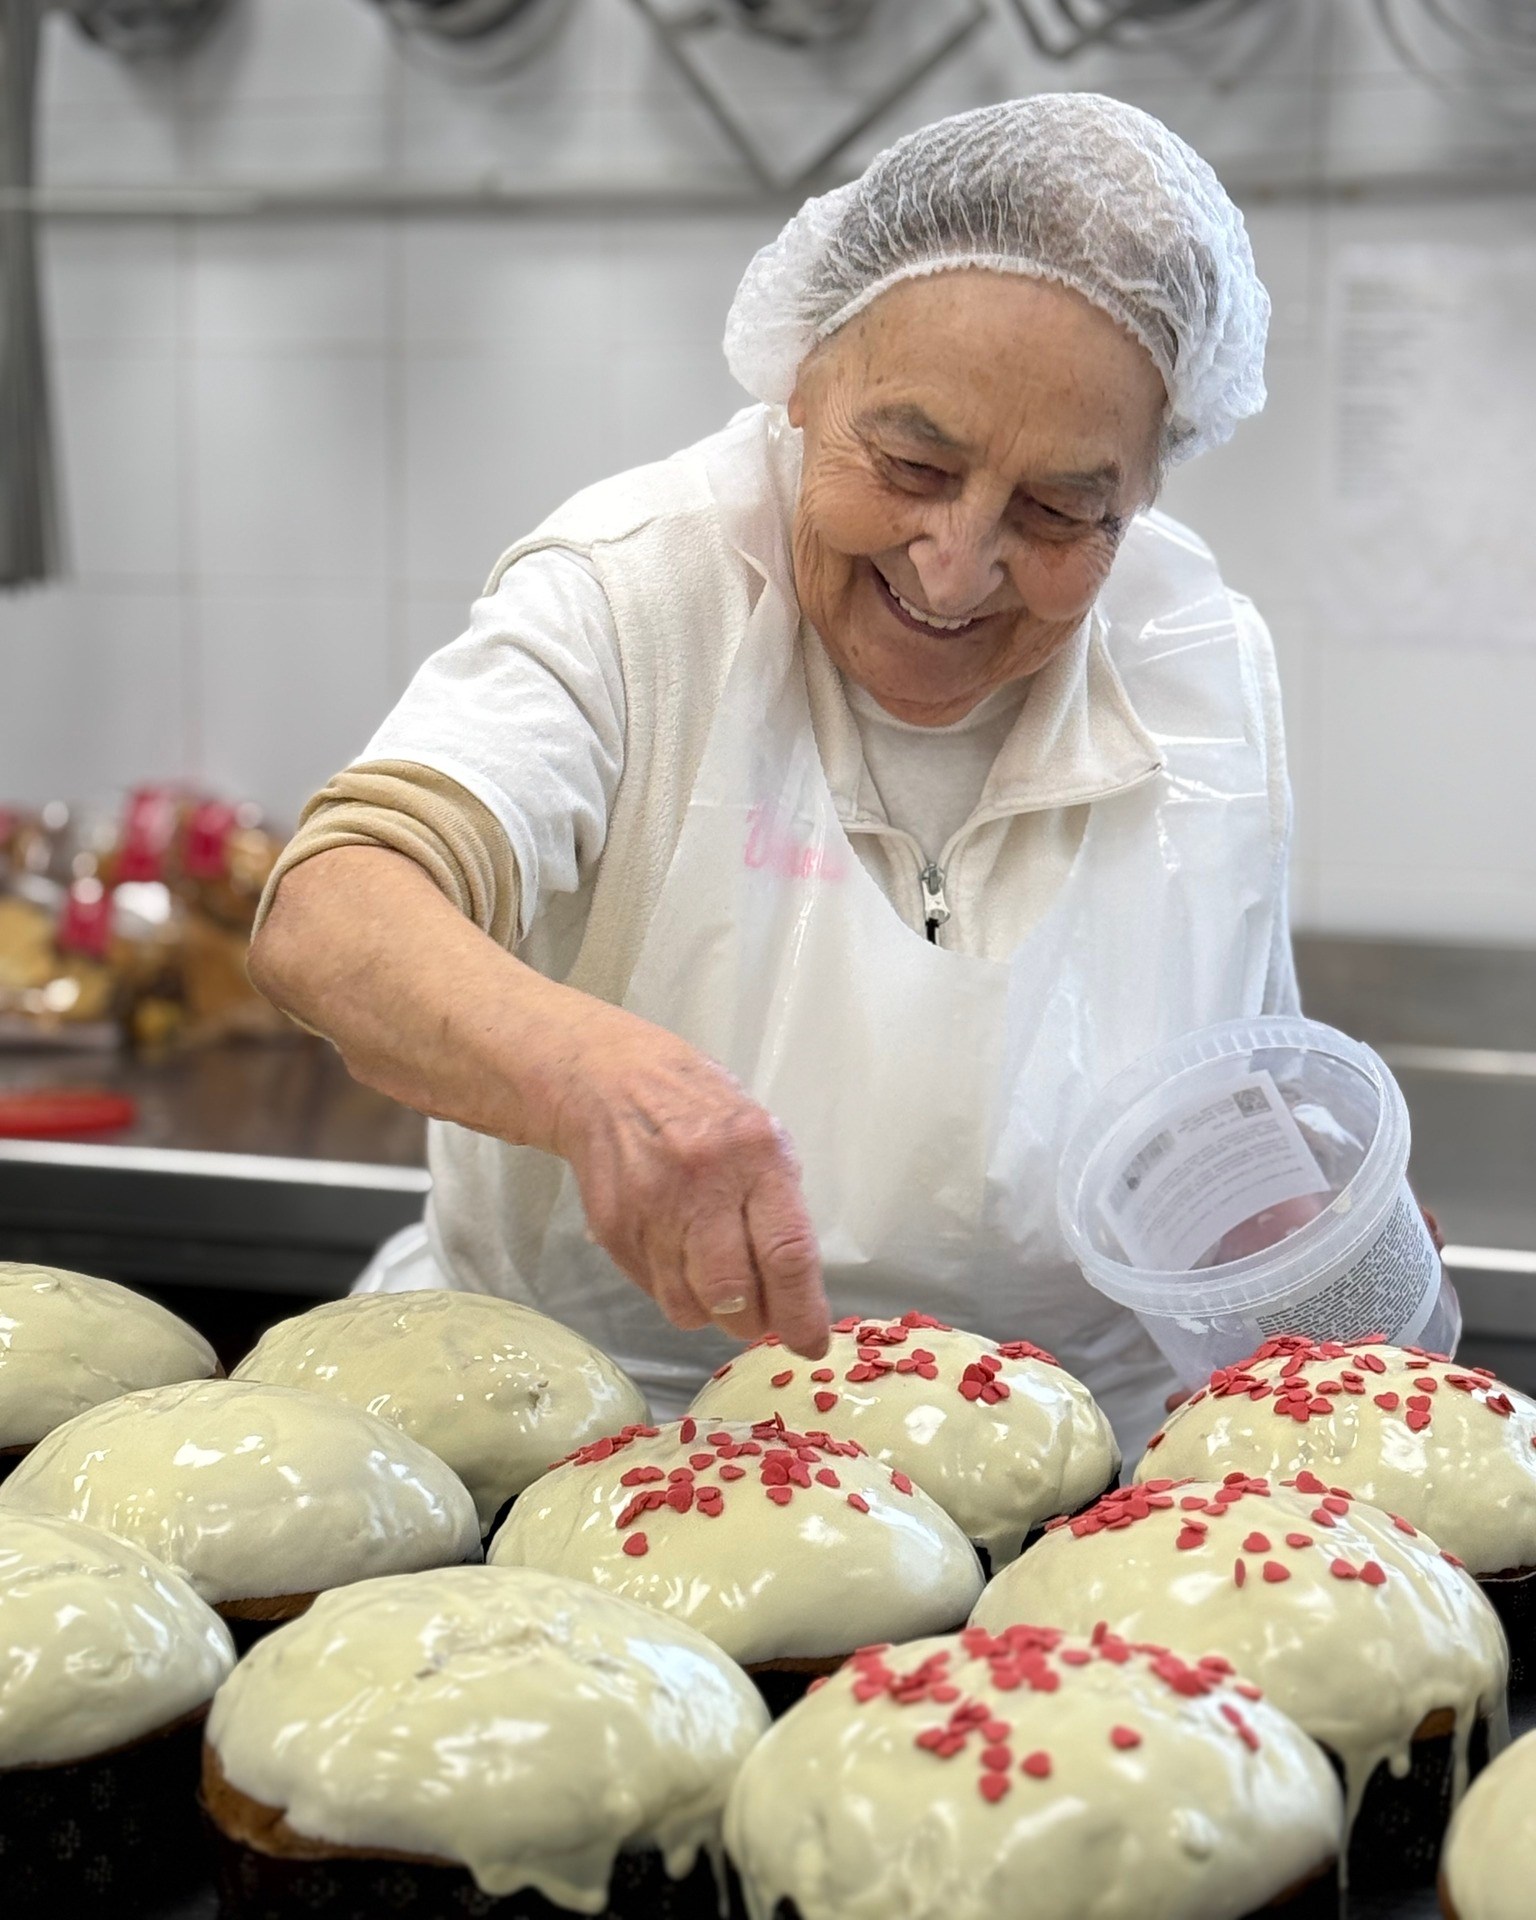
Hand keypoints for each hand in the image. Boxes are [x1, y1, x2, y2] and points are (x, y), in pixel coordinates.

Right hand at [545, 1000, 830, 1357]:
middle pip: (734, 1292)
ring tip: (719, 1288)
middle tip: (759, 1318)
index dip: (802, 1312)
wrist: (610, 1081)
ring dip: (714, 1314)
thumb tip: (795, 1290)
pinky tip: (680, 1260)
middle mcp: (704, 1183)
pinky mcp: (613, 1228)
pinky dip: (677, 1293)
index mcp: (757, 1156)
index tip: (810, 1345)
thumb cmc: (702, 1111)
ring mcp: (652, 1208)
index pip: (786, 1252)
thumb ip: (779, 1206)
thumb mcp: (760, 1138)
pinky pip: (655, 1292)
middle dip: (753, 1322)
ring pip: (691, 1305)